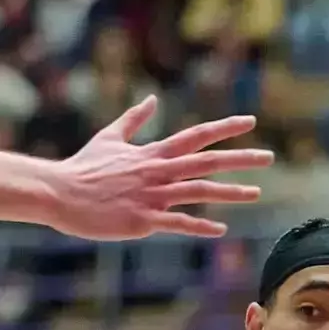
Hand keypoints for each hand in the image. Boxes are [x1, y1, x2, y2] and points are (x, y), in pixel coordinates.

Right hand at [46, 99, 271, 239]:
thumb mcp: (109, 137)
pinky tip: (220, 230)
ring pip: (199, 192)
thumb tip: (152, 100)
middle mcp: (157, 171)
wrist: (59, 193)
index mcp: (152, 152)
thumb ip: (134, 119)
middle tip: (269, 157)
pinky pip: (178, 222)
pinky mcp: (143, 220)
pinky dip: (200, 226)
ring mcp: (151, 196)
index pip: (196, 135)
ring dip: (230, 193)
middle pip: (207, 162)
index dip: (224, 127)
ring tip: (256, 193)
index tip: (249, 121)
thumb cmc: (83, 167)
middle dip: (240, 158)